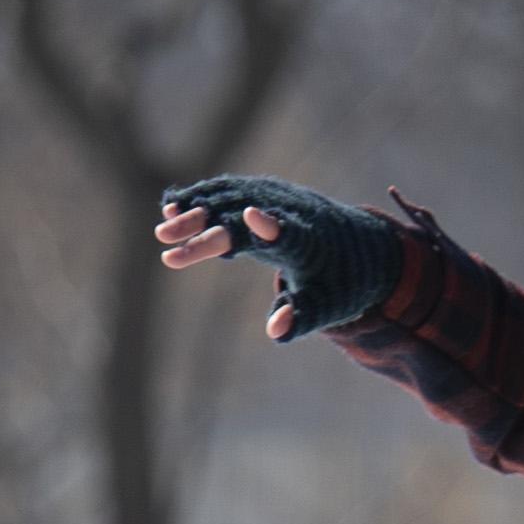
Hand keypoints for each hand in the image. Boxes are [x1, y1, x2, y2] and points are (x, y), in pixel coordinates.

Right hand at [153, 173, 399, 340]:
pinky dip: (203, 197)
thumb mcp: (326, 308)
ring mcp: (278, 197)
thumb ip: (300, 318)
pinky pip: (230, 191)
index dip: (273, 226)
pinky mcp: (266, 190)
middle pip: (244, 215)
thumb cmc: (340, 284)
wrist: (360, 246)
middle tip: (166, 240)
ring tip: (163, 230)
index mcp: (311, 244)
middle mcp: (293, 213)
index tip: (253, 217)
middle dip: (207, 225)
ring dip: (196, 210)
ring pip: (232, 198)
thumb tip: (275, 333)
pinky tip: (172, 208)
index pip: (291, 233)